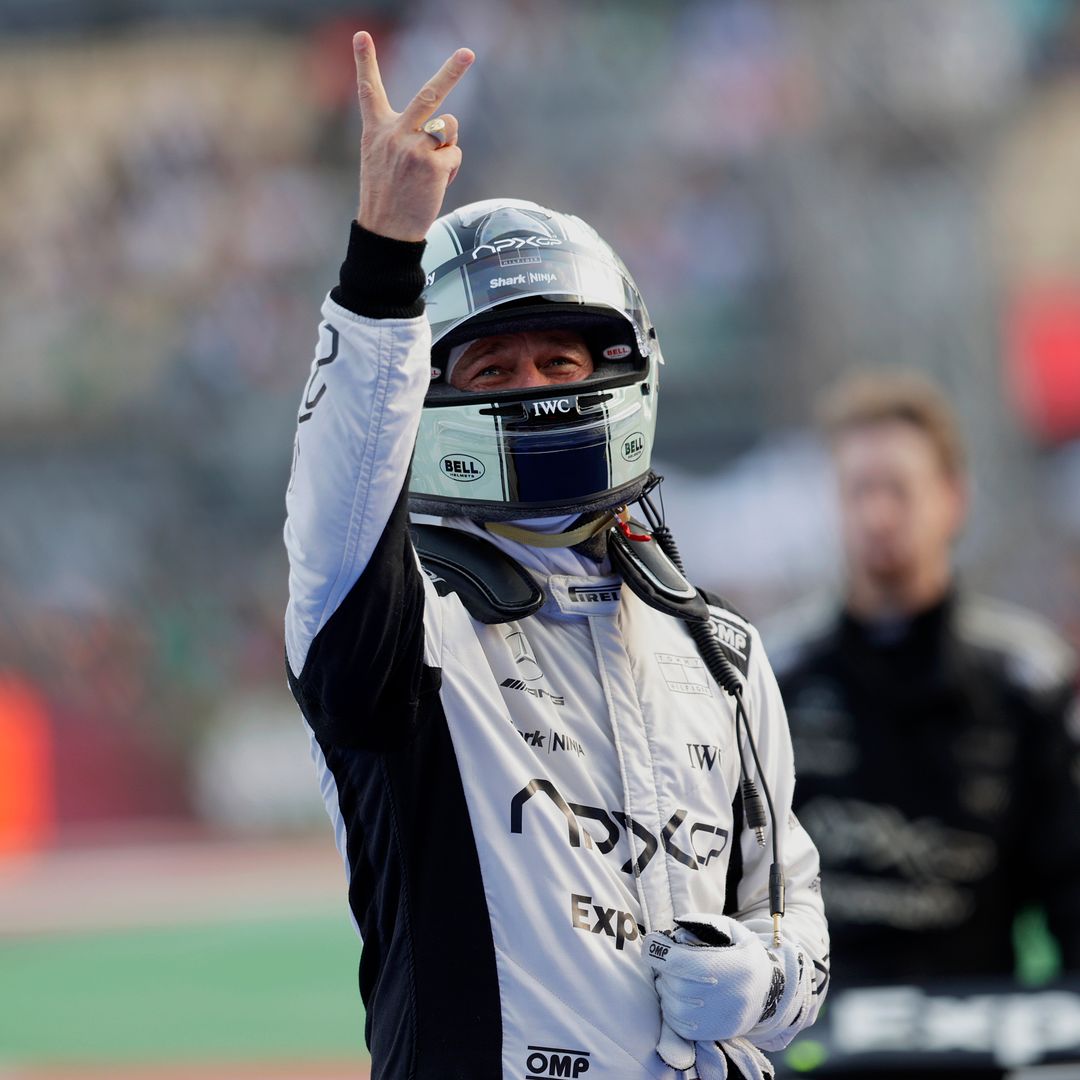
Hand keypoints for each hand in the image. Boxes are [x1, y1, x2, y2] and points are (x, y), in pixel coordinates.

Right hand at [352, 31, 474, 240]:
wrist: (386, 232)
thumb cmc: (386, 197)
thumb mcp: (381, 160)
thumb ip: (404, 135)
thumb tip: (446, 127)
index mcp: (376, 131)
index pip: (368, 90)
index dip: (364, 61)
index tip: (361, 35)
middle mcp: (395, 133)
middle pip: (428, 95)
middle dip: (451, 72)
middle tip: (468, 53)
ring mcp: (415, 148)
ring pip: (450, 127)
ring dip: (447, 144)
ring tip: (429, 169)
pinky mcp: (433, 164)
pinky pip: (454, 153)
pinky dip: (450, 169)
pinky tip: (435, 184)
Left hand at [644, 913, 810, 1048]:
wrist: (767, 990)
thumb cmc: (742, 954)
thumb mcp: (730, 930)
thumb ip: (701, 923)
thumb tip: (675, 928)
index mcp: (728, 965)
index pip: (681, 961)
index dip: (659, 950)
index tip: (652, 943)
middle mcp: (725, 994)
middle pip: (675, 983)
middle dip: (665, 970)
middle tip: (670, 963)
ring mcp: (719, 1018)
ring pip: (673, 1006)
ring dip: (666, 990)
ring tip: (676, 980)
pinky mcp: (714, 1034)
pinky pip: (679, 1025)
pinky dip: (672, 1010)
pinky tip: (680, 997)